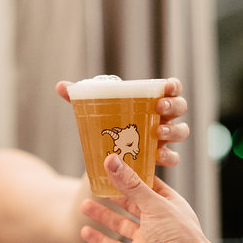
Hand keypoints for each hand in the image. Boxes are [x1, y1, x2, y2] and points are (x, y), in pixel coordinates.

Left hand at [55, 77, 189, 167]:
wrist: (106, 154)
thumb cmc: (107, 124)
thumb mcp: (94, 110)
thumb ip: (79, 98)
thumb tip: (60, 86)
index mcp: (151, 100)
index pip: (170, 88)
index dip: (173, 86)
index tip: (167, 85)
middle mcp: (163, 116)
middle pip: (180, 107)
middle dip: (174, 106)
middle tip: (160, 107)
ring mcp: (164, 137)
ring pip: (181, 131)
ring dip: (174, 131)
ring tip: (158, 133)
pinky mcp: (160, 157)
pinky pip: (173, 157)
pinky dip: (168, 156)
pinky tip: (157, 156)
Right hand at [79, 153, 219, 242]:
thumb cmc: (179, 236)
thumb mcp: (154, 205)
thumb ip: (131, 185)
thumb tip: (112, 161)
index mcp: (167, 203)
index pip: (146, 183)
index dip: (129, 174)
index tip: (113, 163)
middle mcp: (156, 220)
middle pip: (131, 203)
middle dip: (113, 194)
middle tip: (94, 183)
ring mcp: (146, 240)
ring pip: (120, 224)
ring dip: (103, 216)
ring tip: (84, 205)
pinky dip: (100, 240)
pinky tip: (85, 232)